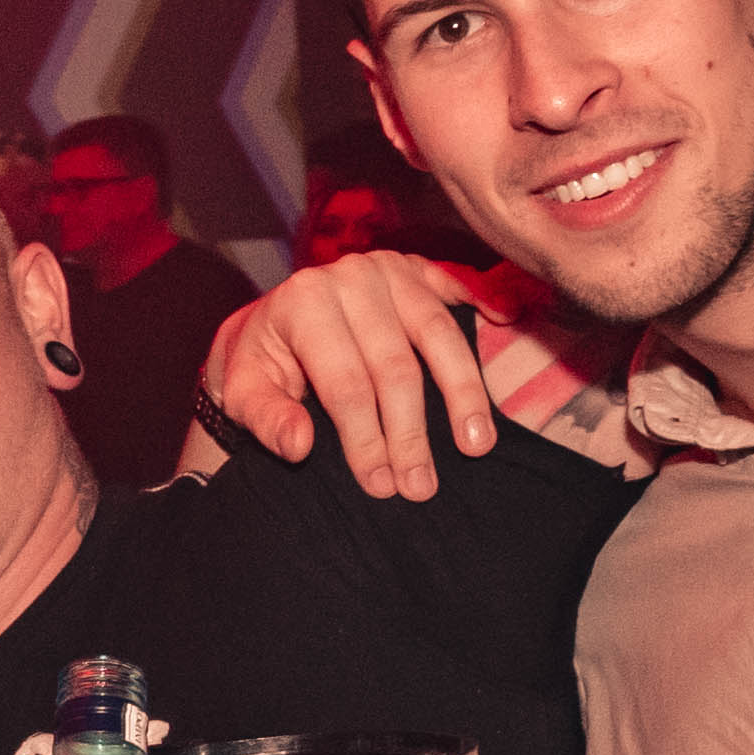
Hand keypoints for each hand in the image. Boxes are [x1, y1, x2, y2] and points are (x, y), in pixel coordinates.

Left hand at [208, 251, 504, 500]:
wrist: (270, 321)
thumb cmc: (262, 364)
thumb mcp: (244, 394)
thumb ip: (267, 421)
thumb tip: (299, 447)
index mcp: (303, 303)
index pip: (345, 383)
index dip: (366, 439)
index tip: (382, 485)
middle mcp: (349, 276)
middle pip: (395, 366)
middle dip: (411, 433)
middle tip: (422, 486)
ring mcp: (388, 269)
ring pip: (438, 334)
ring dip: (462, 394)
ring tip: (476, 445)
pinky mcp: (416, 268)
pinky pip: (458, 288)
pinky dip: (485, 306)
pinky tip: (509, 327)